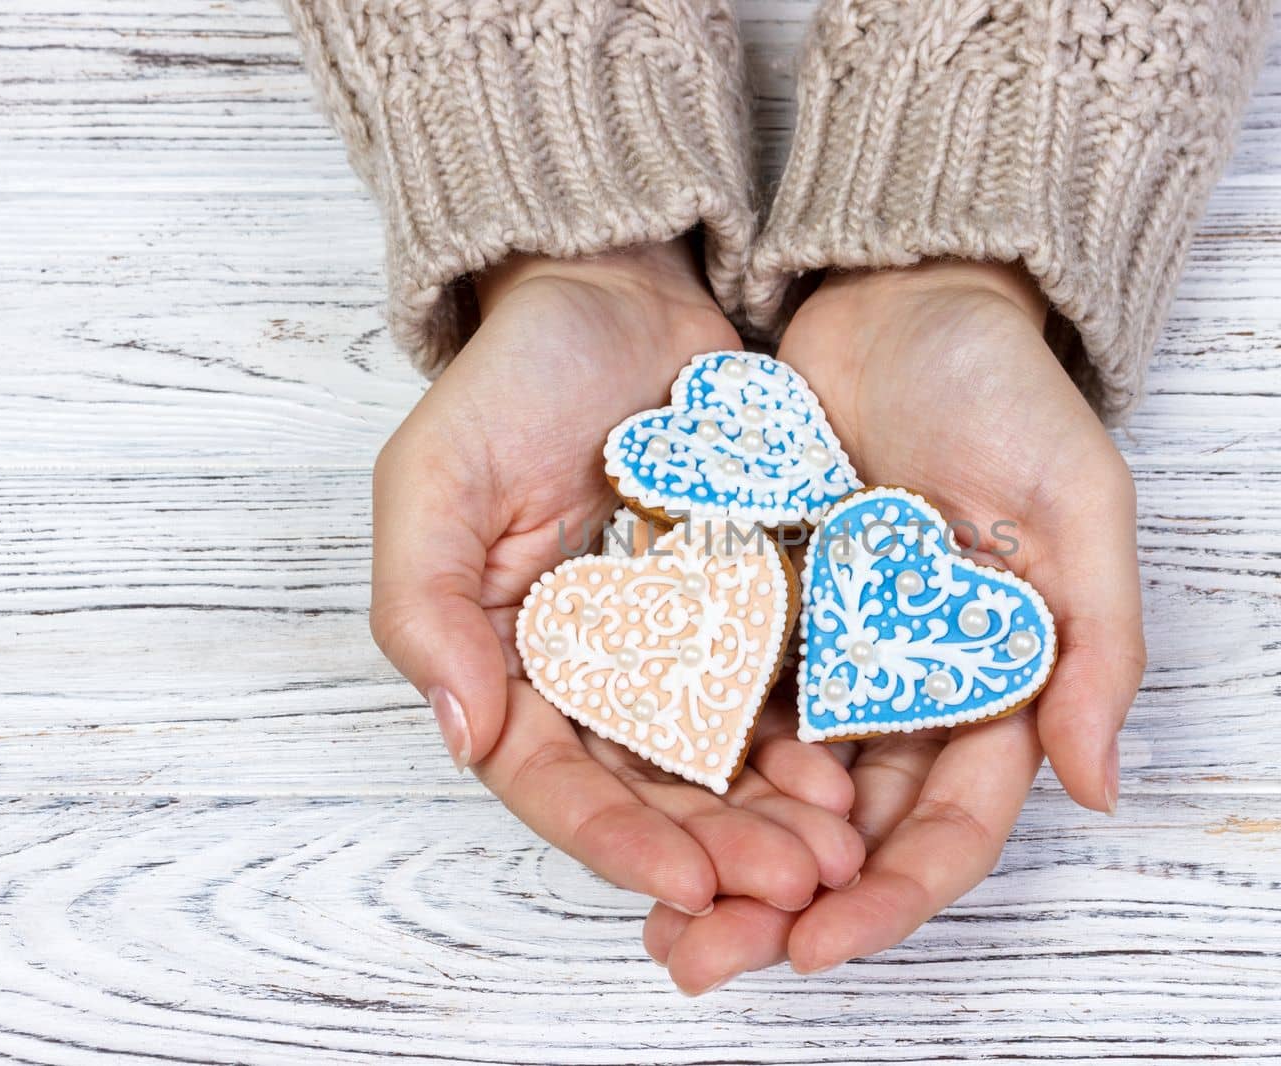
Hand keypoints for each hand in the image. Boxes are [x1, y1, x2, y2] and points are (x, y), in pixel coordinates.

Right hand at [370, 240, 862, 919]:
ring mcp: (677, 649)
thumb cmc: (512, 380)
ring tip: (838, 854)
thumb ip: (426, 605)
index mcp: (509, 664)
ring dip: (776, 819)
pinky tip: (855, 773)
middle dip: (718, 850)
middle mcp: (593, 676)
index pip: (553, 781)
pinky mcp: (748, 609)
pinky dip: (812, 741)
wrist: (619, 295)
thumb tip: (460, 734)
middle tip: (791, 888)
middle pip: (652, 793)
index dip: (614, 841)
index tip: (686, 883)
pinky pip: (780, 691)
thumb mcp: (434, 479)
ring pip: (725, 762)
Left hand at [644, 260, 1144, 988]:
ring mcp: (832, 657)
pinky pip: (719, 701)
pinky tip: (630, 808)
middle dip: (785, 903)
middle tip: (706, 960)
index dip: (894, 895)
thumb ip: (1097, 643)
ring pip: (777, 788)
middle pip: (853, 832)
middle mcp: (912, 690)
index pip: (951, 824)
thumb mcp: (1078, 502)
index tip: (821, 942)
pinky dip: (685, 760)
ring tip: (657, 922)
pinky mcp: (763, 612)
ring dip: (721, 855)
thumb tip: (1100, 788)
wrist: (902, 297)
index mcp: (998, 684)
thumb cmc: (1006, 391)